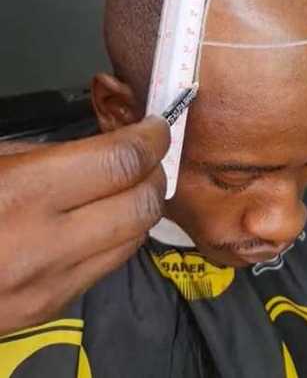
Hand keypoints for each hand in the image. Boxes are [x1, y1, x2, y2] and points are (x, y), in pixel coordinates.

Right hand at [0, 116, 169, 335]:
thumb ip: (41, 157)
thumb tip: (100, 147)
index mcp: (20, 195)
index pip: (121, 162)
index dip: (150, 138)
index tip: (156, 126)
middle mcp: (41, 245)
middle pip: (141, 203)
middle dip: (154, 173)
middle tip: (148, 154)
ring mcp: (46, 285)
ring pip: (133, 239)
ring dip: (139, 207)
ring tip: (127, 185)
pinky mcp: (45, 310)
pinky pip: (105, 267)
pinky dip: (115, 239)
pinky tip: (99, 221)